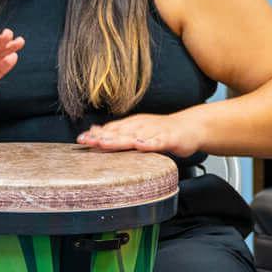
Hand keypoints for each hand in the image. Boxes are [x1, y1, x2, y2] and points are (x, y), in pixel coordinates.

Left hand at [77, 111, 203, 154]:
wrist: (192, 127)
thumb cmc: (163, 131)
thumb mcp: (138, 130)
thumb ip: (118, 132)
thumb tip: (94, 131)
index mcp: (133, 125)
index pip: (112, 129)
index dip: (96, 134)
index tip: (80, 140)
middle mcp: (142, 126)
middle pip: (119, 132)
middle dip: (102, 137)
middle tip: (86, 141)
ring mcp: (155, 132)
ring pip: (135, 136)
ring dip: (119, 139)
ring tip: (104, 143)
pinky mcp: (170, 138)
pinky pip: (159, 141)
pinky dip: (149, 143)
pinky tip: (140, 145)